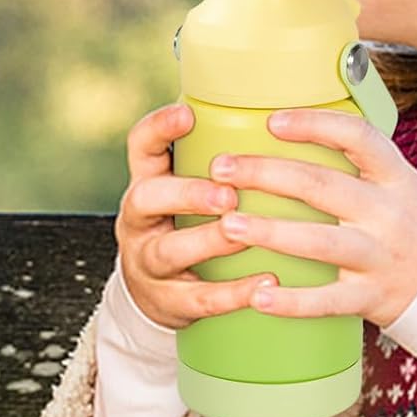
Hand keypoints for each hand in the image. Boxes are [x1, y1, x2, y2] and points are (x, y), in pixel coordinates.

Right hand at [116, 103, 282, 329]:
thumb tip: (278, 120)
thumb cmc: (185, 229)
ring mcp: (149, 263)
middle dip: (187, 194)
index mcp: (147, 184)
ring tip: (244, 234)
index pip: (140, 147)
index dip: (158, 129)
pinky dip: (234, 292)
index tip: (187, 114)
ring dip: (210, 241)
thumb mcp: (184, 194)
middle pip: (147, 199)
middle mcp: (139, 221)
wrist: (156, 296)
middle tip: (227, 192)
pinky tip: (266, 282)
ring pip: (170, 251)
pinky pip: (201, 298)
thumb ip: (214, 165)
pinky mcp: (169, 302)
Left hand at [210, 107, 416, 327]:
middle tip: (221, 168)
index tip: (272, 120)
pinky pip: (327, 301)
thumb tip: (305, 133)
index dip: (313, 125)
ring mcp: (380, 257)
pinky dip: (292, 301)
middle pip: (322, 185)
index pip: (357, 137)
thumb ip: (363, 168)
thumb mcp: (405, 187)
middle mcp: (388, 213)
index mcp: (396, 178)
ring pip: (319, 241)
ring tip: (227, 223)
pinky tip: (258, 295)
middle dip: (266, 173)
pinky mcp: (372, 297)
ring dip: (269, 231)